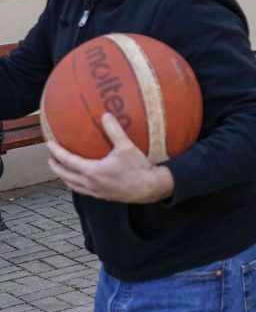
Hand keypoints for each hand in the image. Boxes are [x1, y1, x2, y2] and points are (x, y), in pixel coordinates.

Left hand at [47, 114, 173, 202]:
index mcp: (92, 171)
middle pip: (65, 176)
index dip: (57, 152)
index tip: (49, 144)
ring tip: (62, 170)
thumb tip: (106, 115)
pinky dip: (75, 184)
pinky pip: (82, 190)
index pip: (68, 161)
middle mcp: (90, 183)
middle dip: (56, 167)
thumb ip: (115, 131)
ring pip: (72, 185)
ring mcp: (96, 191)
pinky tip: (81, 180)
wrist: (149, 188)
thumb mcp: (126, 147)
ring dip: (64, 177)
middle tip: (51, 159)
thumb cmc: (138, 168)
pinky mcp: (103, 195)